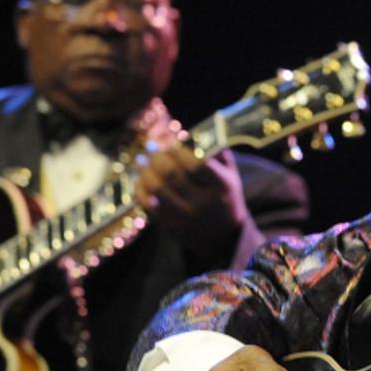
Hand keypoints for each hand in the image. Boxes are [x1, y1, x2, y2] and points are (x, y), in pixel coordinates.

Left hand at [135, 145, 257, 267]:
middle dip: (158, 155)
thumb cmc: (225, 197)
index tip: (169, 138)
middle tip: (151, 146)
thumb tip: (190, 131)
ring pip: (157, 189)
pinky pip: (147, 205)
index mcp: (220, 186)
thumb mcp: (231, 175)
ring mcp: (184, 216)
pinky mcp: (170, 226)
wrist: (224, 238)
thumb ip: (216, 152)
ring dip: (145, 170)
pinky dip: (140, 189)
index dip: (178, 147)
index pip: (195, 163)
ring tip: (142, 160)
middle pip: (172, 174)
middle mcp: (202, 203)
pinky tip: (140, 179)